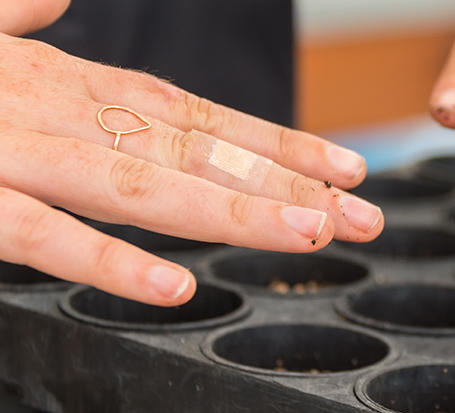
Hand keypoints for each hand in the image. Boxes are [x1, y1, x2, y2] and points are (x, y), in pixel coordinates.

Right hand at [0, 34, 382, 306]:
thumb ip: (16, 20)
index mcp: (60, 83)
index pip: (191, 117)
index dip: (275, 145)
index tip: (345, 170)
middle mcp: (53, 112)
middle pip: (192, 152)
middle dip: (287, 185)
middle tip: (363, 216)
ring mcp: (14, 153)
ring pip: (140, 187)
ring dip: (232, 211)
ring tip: (311, 233)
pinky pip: (41, 236)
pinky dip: (110, 262)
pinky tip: (176, 287)